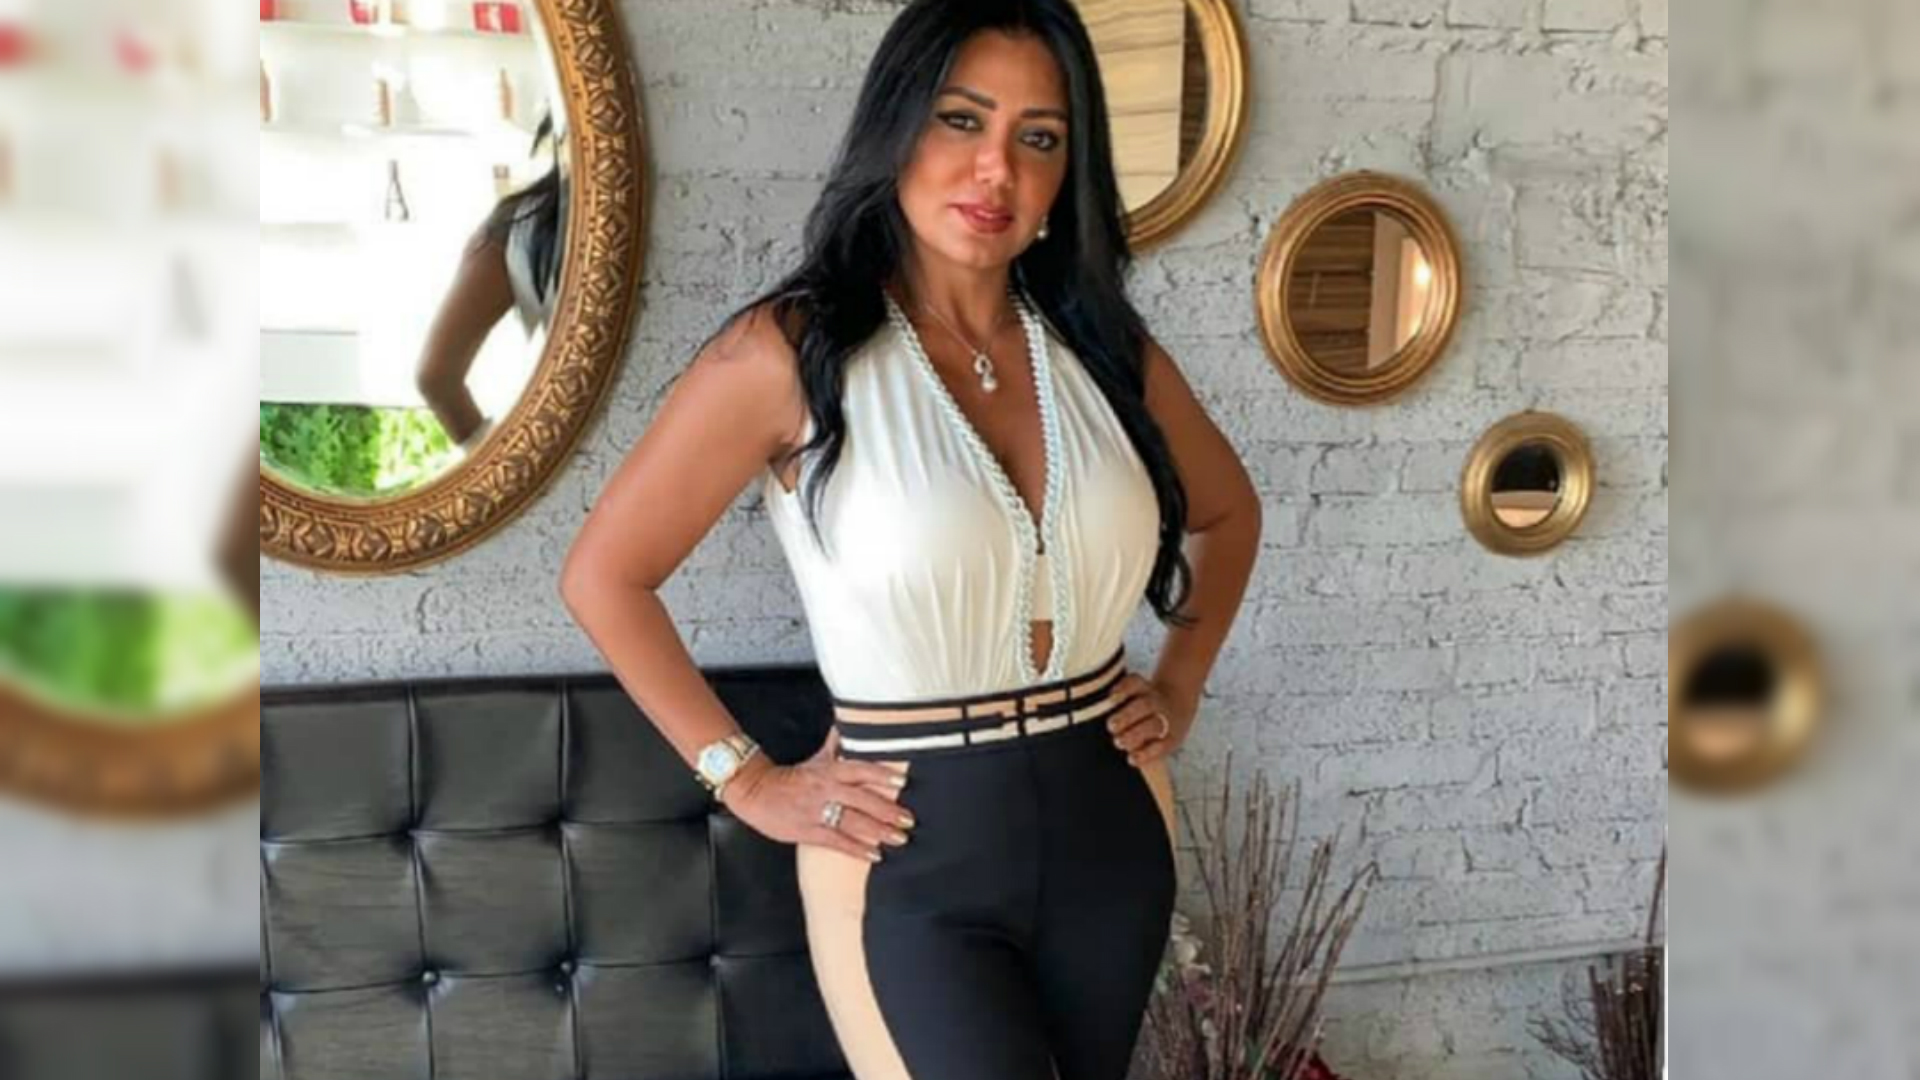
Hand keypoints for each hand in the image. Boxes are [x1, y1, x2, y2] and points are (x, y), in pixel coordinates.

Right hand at [719, 728, 915, 862]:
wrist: (755, 791)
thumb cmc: (790, 777)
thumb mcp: (816, 759)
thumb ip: (837, 745)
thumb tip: (851, 724)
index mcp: (829, 770)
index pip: (859, 769)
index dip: (881, 775)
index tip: (903, 782)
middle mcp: (825, 789)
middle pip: (861, 799)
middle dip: (887, 810)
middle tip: (909, 820)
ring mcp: (816, 811)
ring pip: (852, 822)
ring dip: (878, 831)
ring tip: (900, 839)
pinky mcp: (808, 831)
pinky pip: (837, 842)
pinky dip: (857, 849)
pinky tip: (876, 855)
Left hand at [1106, 672, 1197, 767]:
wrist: (1175, 710)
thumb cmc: (1139, 706)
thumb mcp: (1132, 695)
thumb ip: (1112, 702)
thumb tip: (1086, 711)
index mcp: (1143, 689)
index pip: (1135, 682)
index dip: (1124, 688)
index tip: (1111, 698)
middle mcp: (1155, 702)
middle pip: (1144, 705)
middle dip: (1127, 716)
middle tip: (1111, 726)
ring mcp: (1165, 720)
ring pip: (1153, 725)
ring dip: (1135, 735)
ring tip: (1119, 742)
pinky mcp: (1171, 740)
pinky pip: (1161, 747)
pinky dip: (1146, 754)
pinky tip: (1131, 759)